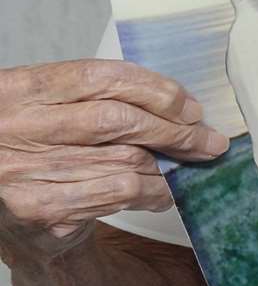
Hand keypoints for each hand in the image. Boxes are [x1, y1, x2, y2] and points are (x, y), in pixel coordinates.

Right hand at [0, 61, 227, 249]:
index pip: (102, 79)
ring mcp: (26, 170)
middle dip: (174, 132)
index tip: (190, 107)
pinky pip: (111, 197)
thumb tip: (179, 107)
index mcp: (26, 87)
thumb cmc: (33, 132)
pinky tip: (161, 192)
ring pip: (123, 163)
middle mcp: (21, 126)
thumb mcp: (51, 98)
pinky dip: (148, 194)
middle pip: (118, 122)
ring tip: (189, 166)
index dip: (155, 91)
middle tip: (208, 140)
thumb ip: (102, 95)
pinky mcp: (37, 206)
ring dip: (168, 167)